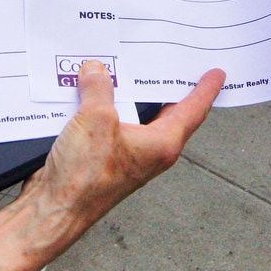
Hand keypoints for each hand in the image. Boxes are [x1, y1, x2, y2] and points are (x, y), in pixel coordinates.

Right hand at [25, 60, 225, 247]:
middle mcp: (149, 151)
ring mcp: (126, 155)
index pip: (193, 110)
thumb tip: (97, 71)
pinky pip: (108, 123)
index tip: (217, 74)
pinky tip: (86, 90)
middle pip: (164, 111)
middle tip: (171, 60)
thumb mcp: (95, 119)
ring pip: (132, 115)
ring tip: (119, 65)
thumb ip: (98, 88)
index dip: (205, 90)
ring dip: (124, 93)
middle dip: (164, 86)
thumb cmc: (83, 179)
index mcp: (161, 144)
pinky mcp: (102, 156)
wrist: (53, 210)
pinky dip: (101, 105)